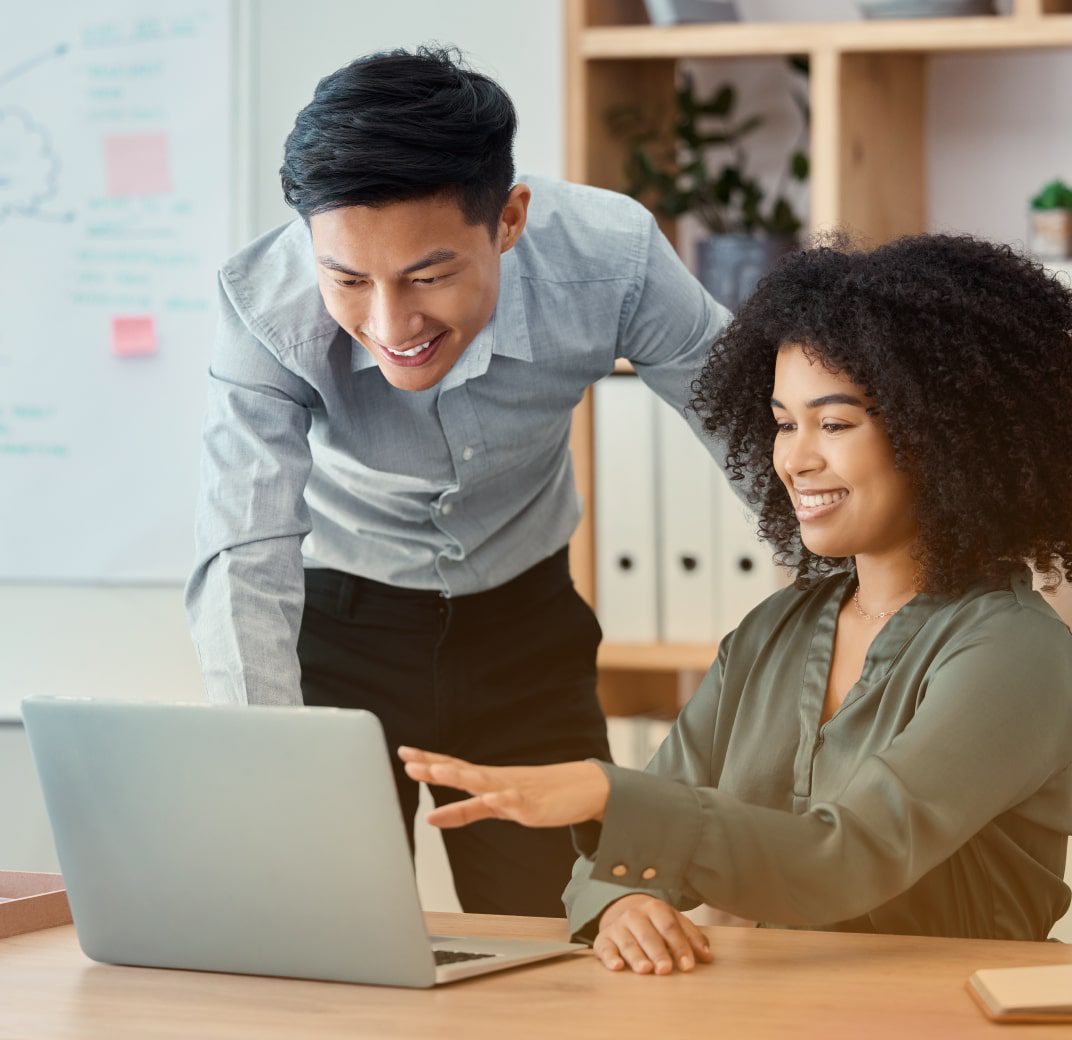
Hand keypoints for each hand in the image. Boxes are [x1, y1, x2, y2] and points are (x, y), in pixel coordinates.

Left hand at [397, 747, 609, 828]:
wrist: (582, 788)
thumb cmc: (537, 795)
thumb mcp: (496, 805)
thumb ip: (464, 811)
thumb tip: (430, 817)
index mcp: (487, 779)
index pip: (452, 766)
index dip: (428, 761)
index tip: (404, 753)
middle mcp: (497, 780)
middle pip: (461, 771)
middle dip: (435, 767)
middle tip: (410, 762)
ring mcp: (514, 790)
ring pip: (483, 782)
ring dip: (460, 777)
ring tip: (438, 773)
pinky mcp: (532, 805)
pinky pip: (515, 802)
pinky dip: (502, 800)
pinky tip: (491, 798)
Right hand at [594, 895, 712, 975]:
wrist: (624, 912)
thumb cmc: (656, 924)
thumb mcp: (674, 923)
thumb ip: (692, 938)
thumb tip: (708, 957)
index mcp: (656, 909)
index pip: (670, 927)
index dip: (680, 946)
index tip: (688, 966)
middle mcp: (635, 915)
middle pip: (648, 935)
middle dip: (658, 953)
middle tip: (665, 969)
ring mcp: (617, 927)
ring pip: (628, 942)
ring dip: (636, 956)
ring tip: (645, 970)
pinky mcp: (602, 939)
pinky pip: (605, 948)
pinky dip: (610, 957)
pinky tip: (617, 967)